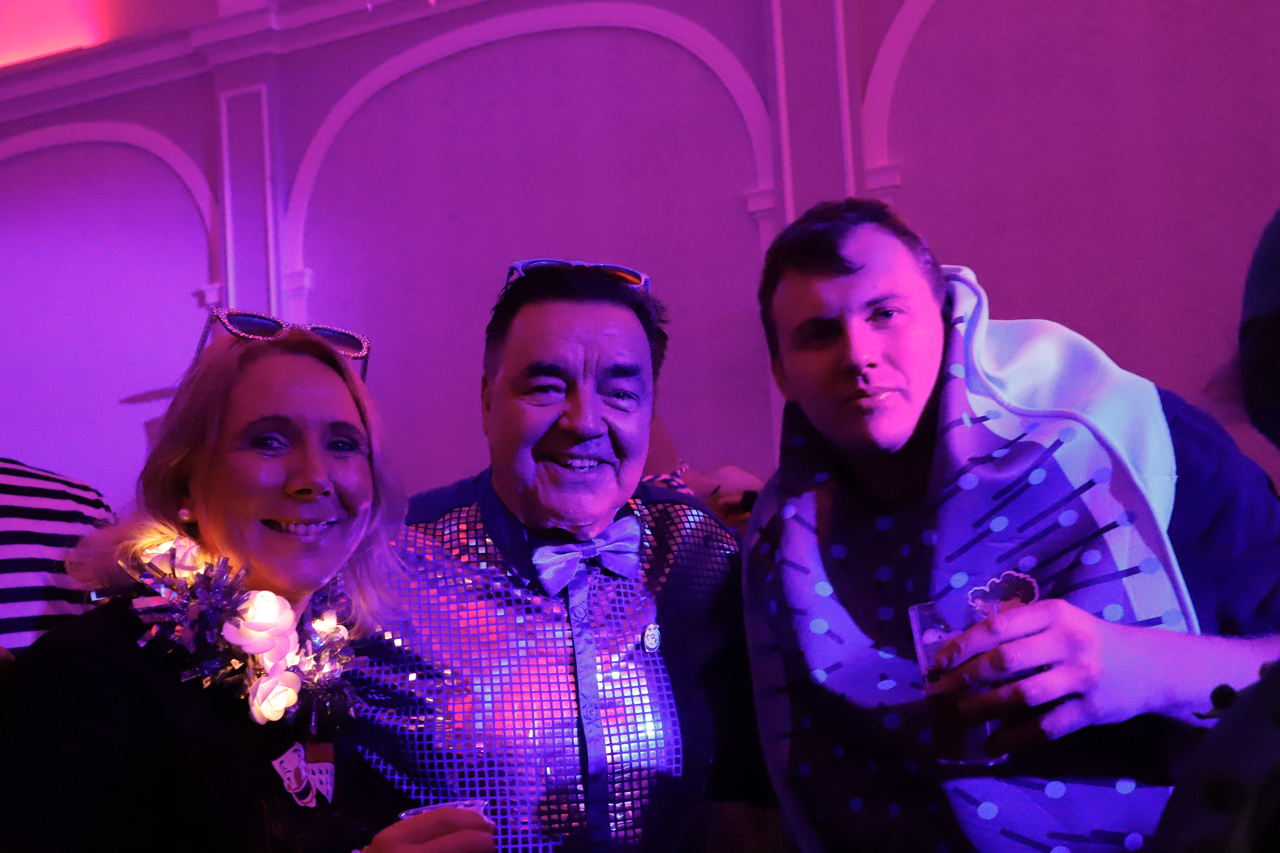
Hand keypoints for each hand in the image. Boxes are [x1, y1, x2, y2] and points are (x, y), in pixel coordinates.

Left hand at [364, 808, 495, 852]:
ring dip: (459, 820)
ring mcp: (385, 837)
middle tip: (492, 835)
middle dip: (475, 825)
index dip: (484, 843)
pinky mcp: (382, 837)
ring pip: (432, 814)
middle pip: (448, 819)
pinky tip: (452, 834)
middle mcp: (397, 843)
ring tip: (477, 830)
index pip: (461, 841)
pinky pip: (419, 823)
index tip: (496, 848)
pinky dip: (440, 826)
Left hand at [931, 599, 1160, 751]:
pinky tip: (994, 746)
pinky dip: (1016, 739)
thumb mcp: (1059, 619)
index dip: (963, 645)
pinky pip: (1047, 727)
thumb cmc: (1089, 639)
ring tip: (961, 715)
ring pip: (1022, 695)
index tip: (940, 660)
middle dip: (966, 677)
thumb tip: (962, 645)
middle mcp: (1068, 642)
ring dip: (985, 707)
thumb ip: (1019, 626)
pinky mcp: (1092, 711)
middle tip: (942, 690)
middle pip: (1005, 661)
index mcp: (1054, 613)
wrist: (1150, 666)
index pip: (998, 627)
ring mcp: (1082, 677)